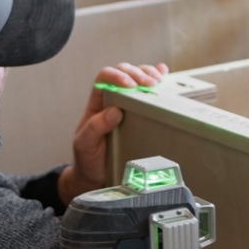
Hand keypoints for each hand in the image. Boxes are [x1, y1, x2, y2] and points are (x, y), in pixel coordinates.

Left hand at [57, 63, 168, 206]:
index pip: (105, 77)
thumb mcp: (85, 144)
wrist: (96, 176)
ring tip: (158, 82)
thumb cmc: (88, 159)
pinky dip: (157, 80)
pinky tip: (164, 75)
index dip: (117, 76)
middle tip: (150, 85)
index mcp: (97, 103)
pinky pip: (148, 93)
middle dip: (138, 74)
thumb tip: (114, 110)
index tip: (129, 85)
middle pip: (124, 73)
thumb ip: (95, 127)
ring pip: (137, 78)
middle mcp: (112, 100)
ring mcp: (128, 106)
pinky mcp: (141, 114)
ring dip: (149, 74)